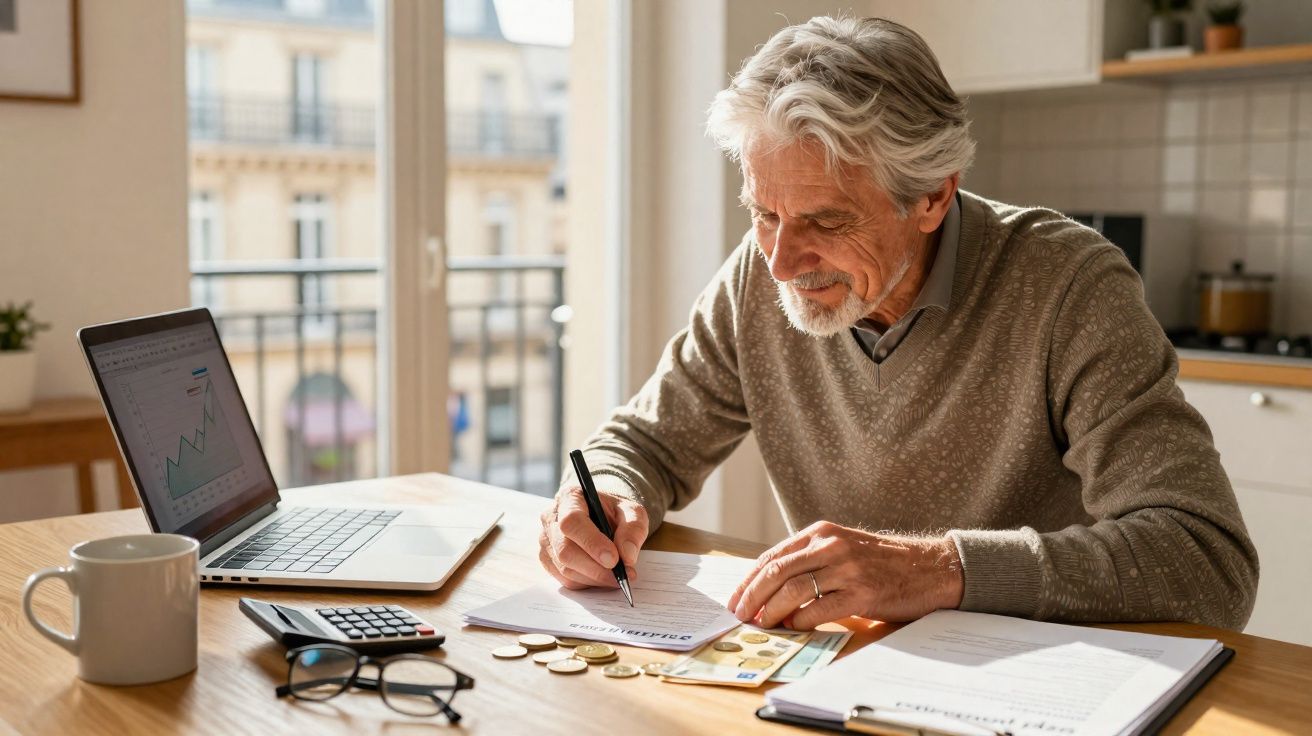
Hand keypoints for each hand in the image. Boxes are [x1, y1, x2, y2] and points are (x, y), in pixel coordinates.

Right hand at [538, 487, 648, 589]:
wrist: (604, 515)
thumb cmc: (615, 511)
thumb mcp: (633, 512)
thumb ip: (633, 529)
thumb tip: (627, 556)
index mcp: (570, 498)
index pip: (572, 521)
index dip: (591, 543)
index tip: (614, 559)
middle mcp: (551, 518)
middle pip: (565, 550)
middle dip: (596, 568)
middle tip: (623, 575)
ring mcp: (547, 540)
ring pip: (565, 568)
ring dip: (595, 578)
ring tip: (618, 577)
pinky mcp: (548, 560)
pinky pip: (566, 579)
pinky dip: (588, 583)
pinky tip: (604, 577)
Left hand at [726, 521, 963, 629]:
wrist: (929, 567)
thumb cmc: (881, 562)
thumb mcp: (842, 547)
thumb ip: (809, 559)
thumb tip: (769, 588)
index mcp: (821, 532)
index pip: (773, 556)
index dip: (749, 580)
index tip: (735, 598)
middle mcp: (831, 545)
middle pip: (777, 571)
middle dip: (752, 596)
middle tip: (740, 615)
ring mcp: (847, 568)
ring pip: (794, 590)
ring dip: (772, 611)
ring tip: (762, 624)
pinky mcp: (863, 593)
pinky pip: (820, 608)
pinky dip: (801, 621)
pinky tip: (794, 627)